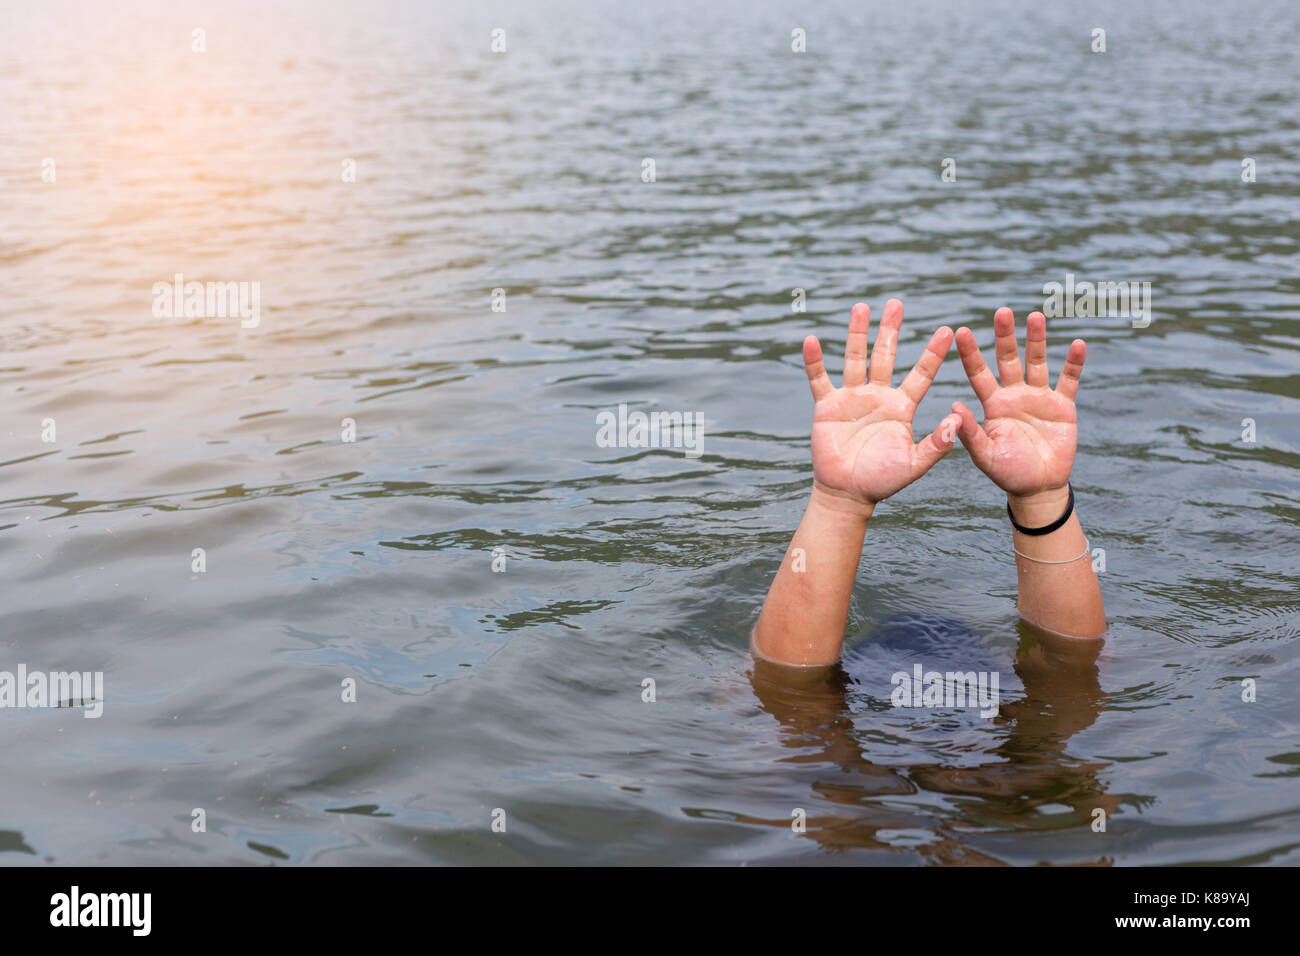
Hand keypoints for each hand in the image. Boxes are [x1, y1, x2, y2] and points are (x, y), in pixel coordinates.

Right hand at [802, 299, 962, 508]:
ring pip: (854, 359)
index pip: (921, 373)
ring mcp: (852, 398)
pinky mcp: (827, 406)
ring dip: (857, 334)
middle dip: (891, 330)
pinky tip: (812, 341)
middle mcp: (878, 396)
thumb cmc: (882, 481)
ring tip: (861, 307)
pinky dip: (815, 361)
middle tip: (896, 304)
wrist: (848, 492)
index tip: (948, 330)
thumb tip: (956, 420)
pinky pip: (819, 379)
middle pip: (885, 355)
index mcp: (902, 407)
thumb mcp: (914, 464)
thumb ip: (936, 444)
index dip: (933, 353)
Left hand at [951, 309, 1087, 522]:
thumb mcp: (984, 455)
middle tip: (1001, 311)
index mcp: (992, 405)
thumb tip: (952, 406)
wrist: (1038, 487)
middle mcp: (1014, 395)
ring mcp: (1039, 398)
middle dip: (1005, 336)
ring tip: (1035, 316)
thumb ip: (970, 432)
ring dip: (1037, 340)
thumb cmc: (1007, 473)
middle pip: (1008, 359)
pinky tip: (1078, 344)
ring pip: (1037, 362)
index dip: (971, 353)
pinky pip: (1069, 380)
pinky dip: (1074, 363)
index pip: (979, 373)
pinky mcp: (1063, 406)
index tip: (962, 331)